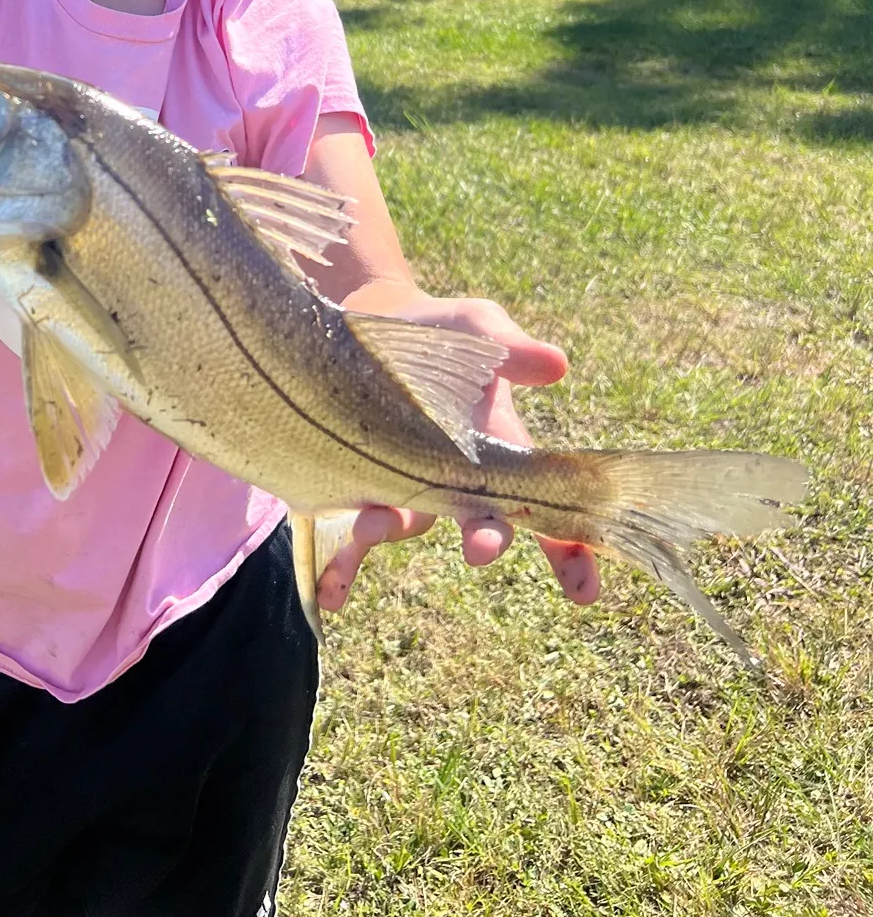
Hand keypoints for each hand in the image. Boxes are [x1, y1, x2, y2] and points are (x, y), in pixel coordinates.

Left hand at [316, 290, 602, 611]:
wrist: (372, 320)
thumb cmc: (440, 330)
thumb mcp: (478, 326)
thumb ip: (511, 347)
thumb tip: (557, 364)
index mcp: (498, 447)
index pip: (544, 506)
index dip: (569, 550)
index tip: (584, 591)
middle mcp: (455, 477)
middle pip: (479, 519)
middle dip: (485, 536)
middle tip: (481, 549)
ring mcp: (405, 483)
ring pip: (410, 523)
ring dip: (392, 530)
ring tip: (371, 527)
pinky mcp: (357, 481)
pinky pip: (352, 532)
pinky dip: (344, 564)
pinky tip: (333, 595)